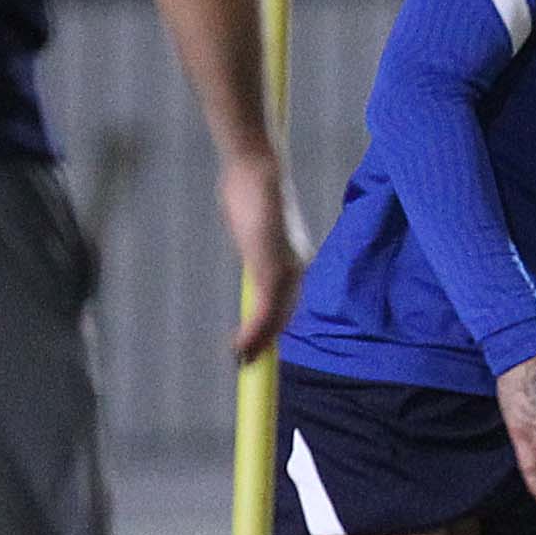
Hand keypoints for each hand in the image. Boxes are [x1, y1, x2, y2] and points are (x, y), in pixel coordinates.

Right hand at [218, 149, 311, 362]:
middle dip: (266, 343)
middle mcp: (296, 268)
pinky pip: (263, 311)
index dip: (272, 329)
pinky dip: (252, 334)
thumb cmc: (251, 193)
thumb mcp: (255, 227)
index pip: (286, 304)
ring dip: (257, 344)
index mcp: (294, 261)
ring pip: (274, 319)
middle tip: (248, 364)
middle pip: (283, 317)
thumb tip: (254, 256)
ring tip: (241, 361)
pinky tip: (239, 346)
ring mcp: (285, 269)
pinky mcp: (271, 268)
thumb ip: (258, 247)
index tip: (257, 349)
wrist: (255, 170)